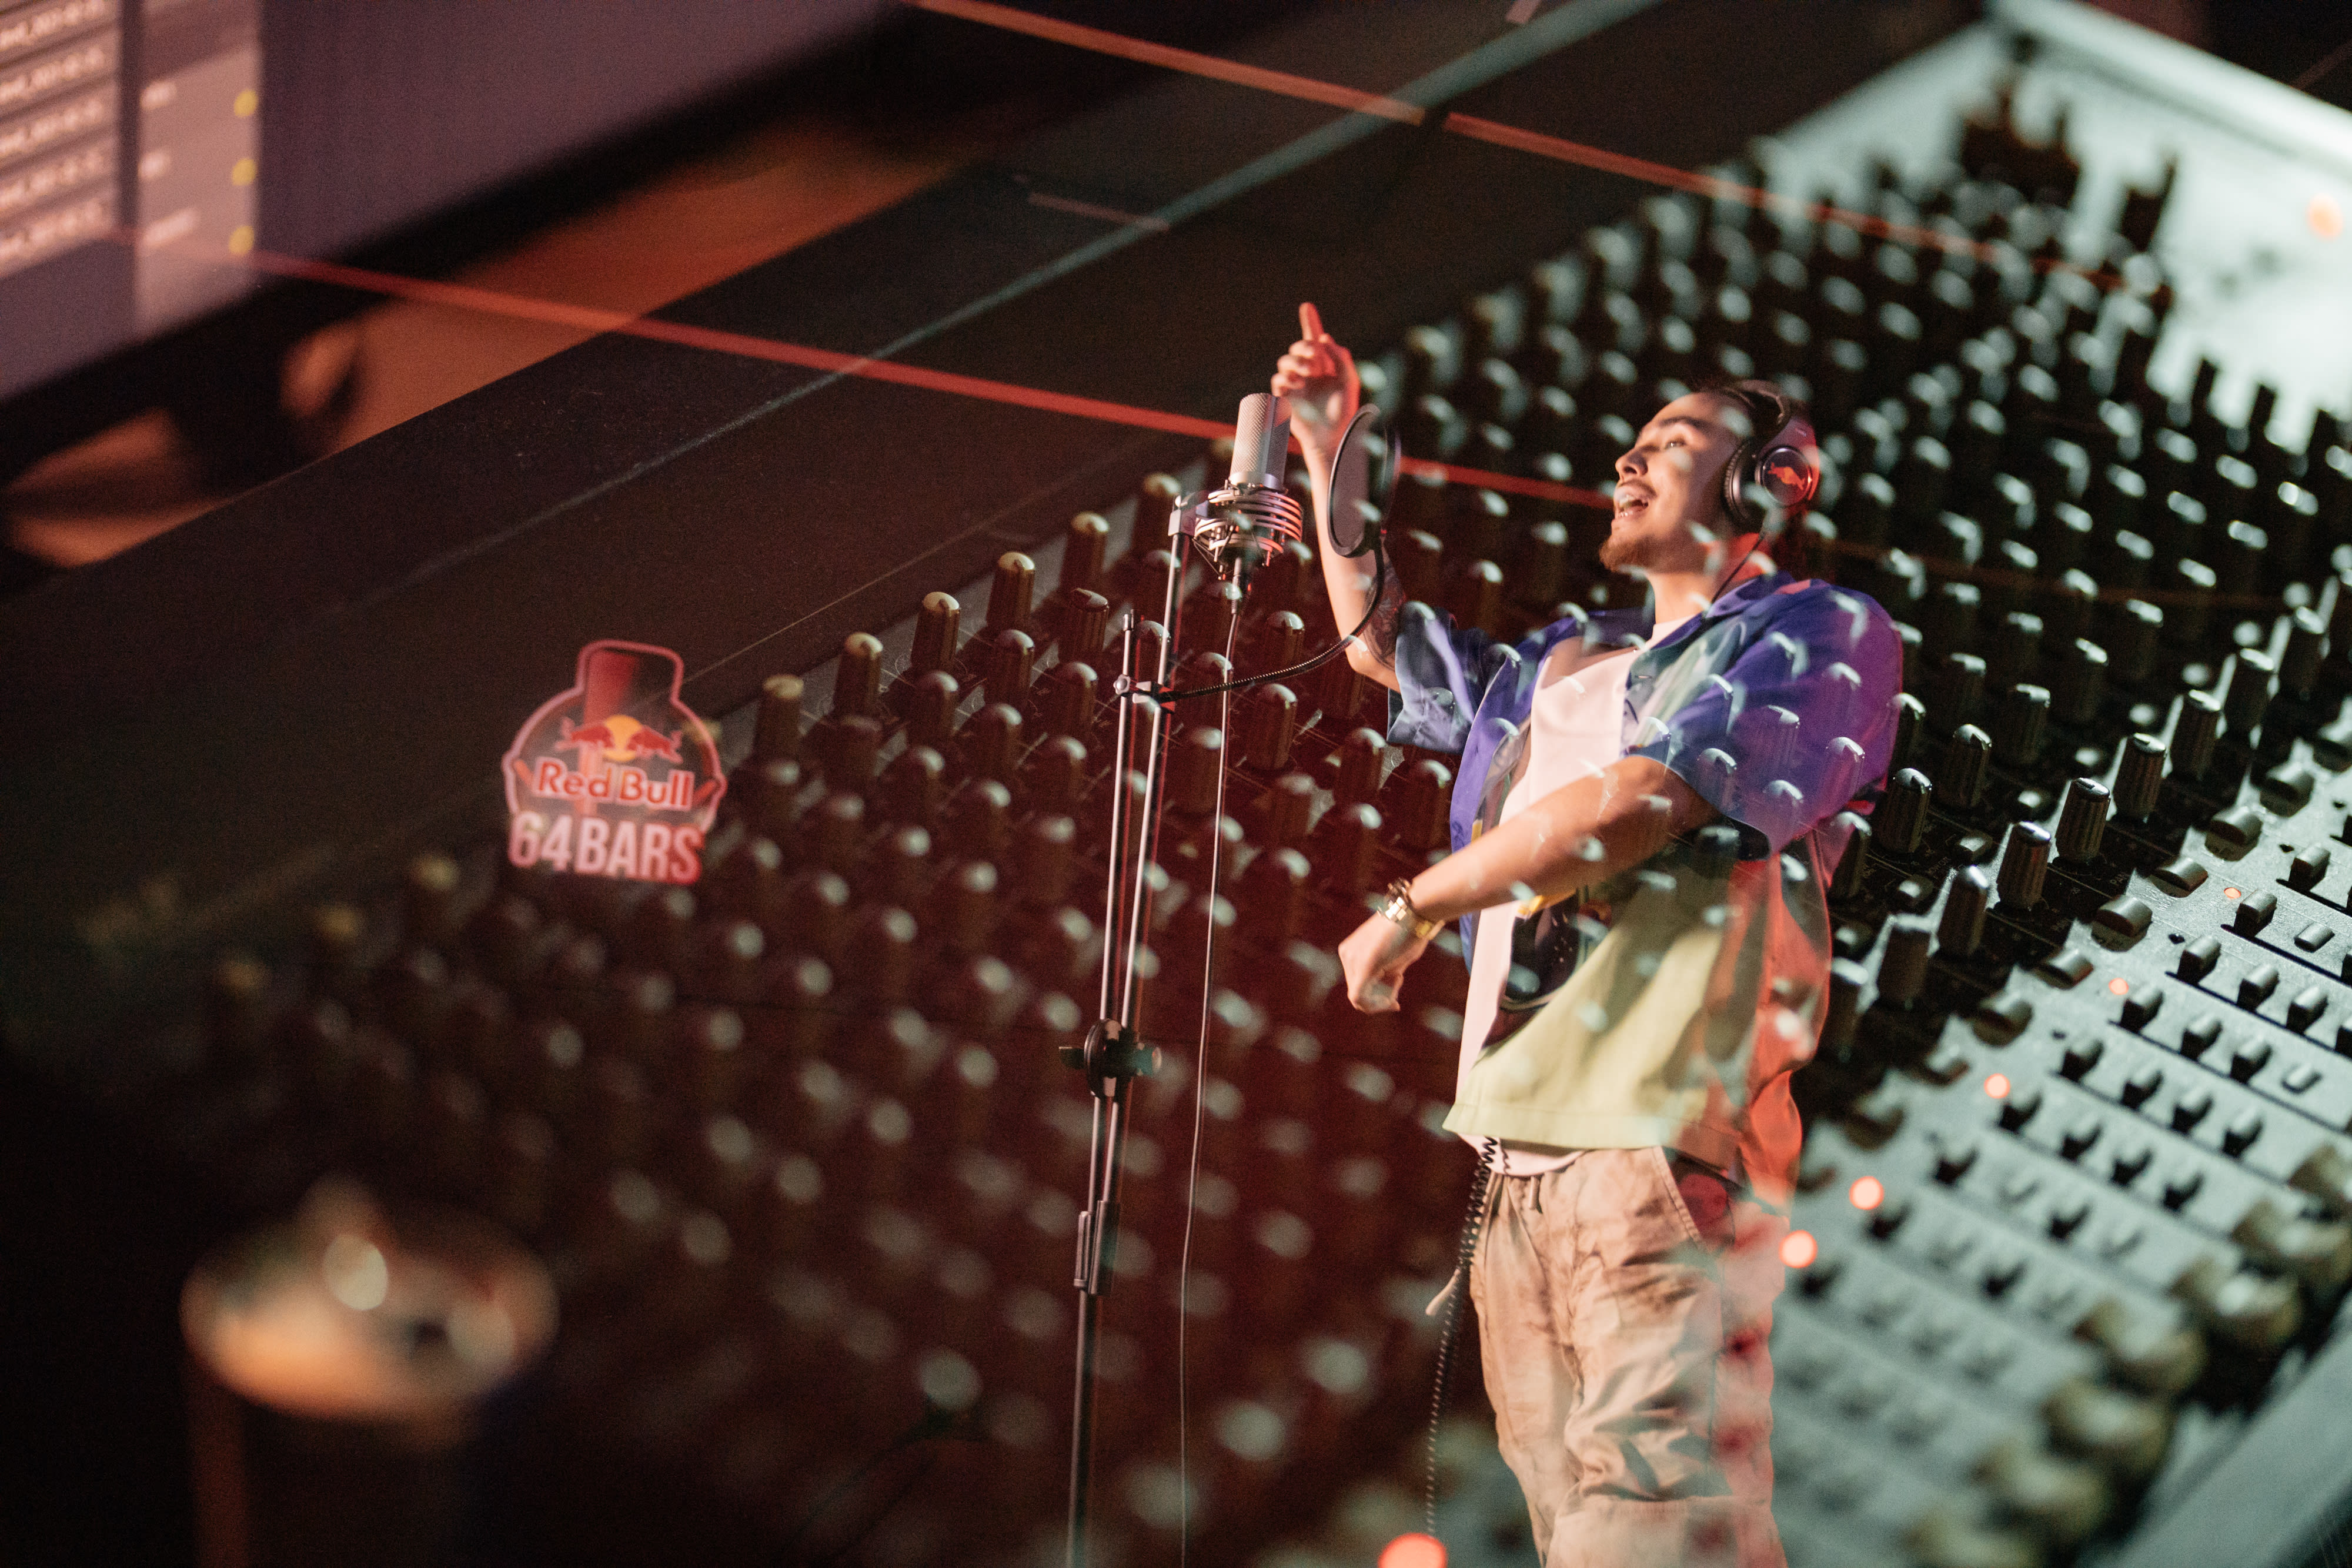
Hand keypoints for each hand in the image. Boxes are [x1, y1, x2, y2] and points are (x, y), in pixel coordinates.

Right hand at [1271, 302, 1357, 454]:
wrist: (1331, 435)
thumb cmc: (1344, 411)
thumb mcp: (1349, 380)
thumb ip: (1340, 356)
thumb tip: (1324, 338)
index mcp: (1325, 366)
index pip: (1316, 340)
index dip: (1310, 322)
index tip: (1306, 306)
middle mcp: (1309, 372)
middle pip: (1299, 347)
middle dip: (1305, 347)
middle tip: (1316, 359)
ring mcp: (1296, 384)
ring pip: (1285, 361)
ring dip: (1296, 362)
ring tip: (1308, 374)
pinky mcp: (1285, 397)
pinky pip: (1278, 380)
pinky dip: (1286, 379)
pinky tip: (1298, 385)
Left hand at [1339, 909, 1427, 1012]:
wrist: (1416, 911)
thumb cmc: (1409, 932)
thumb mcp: (1393, 958)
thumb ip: (1384, 975)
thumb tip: (1385, 998)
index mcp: (1350, 950)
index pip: (1357, 984)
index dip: (1375, 997)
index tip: (1395, 999)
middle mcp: (1347, 954)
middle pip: (1359, 992)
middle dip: (1381, 996)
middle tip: (1399, 979)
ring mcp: (1353, 960)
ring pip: (1360, 998)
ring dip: (1383, 997)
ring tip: (1399, 974)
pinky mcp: (1364, 965)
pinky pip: (1359, 998)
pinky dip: (1378, 1003)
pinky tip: (1396, 983)